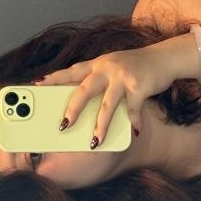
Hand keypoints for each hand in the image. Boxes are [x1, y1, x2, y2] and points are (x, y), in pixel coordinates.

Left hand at [37, 47, 175, 146]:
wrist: (164, 57)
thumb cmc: (135, 66)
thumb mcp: (112, 66)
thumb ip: (96, 79)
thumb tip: (78, 102)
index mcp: (98, 64)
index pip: (71, 71)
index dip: (53, 78)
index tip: (36, 85)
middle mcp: (107, 69)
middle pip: (85, 91)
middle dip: (73, 110)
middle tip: (62, 126)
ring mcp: (123, 78)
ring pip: (107, 106)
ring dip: (100, 126)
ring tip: (94, 143)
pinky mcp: (140, 87)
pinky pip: (133, 110)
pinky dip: (134, 123)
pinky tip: (134, 132)